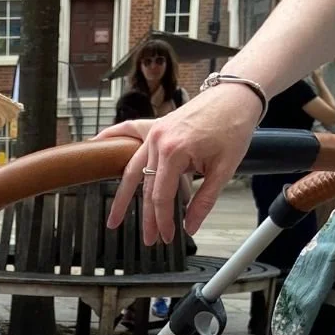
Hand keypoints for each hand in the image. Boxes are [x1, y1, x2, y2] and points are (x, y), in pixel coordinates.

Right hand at [101, 82, 264, 244]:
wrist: (237, 95)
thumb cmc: (234, 126)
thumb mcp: (223, 169)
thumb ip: (204, 200)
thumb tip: (190, 226)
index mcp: (174, 151)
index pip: (161, 196)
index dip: (163, 220)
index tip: (168, 237)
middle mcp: (158, 141)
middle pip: (145, 188)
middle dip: (147, 217)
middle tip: (149, 239)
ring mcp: (155, 132)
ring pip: (133, 169)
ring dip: (123, 195)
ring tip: (114, 217)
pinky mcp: (157, 125)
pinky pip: (129, 131)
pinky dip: (112, 137)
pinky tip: (97, 144)